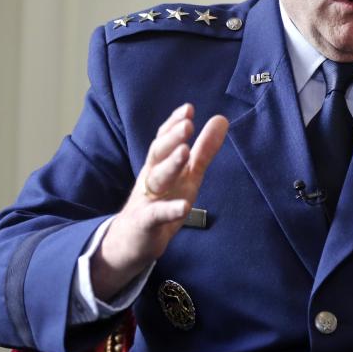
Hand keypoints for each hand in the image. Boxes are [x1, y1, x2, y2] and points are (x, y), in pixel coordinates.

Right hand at [91, 103, 228, 300]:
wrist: (131, 242)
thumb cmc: (163, 202)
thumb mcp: (187, 175)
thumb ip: (203, 149)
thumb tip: (221, 119)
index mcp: (160, 165)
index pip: (164, 140)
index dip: (174, 124)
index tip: (188, 109)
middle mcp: (151, 179)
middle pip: (158, 154)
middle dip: (171, 139)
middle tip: (187, 124)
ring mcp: (147, 200)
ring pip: (156, 179)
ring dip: (170, 165)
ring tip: (184, 152)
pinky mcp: (146, 223)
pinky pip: (156, 215)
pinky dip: (169, 210)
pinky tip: (183, 206)